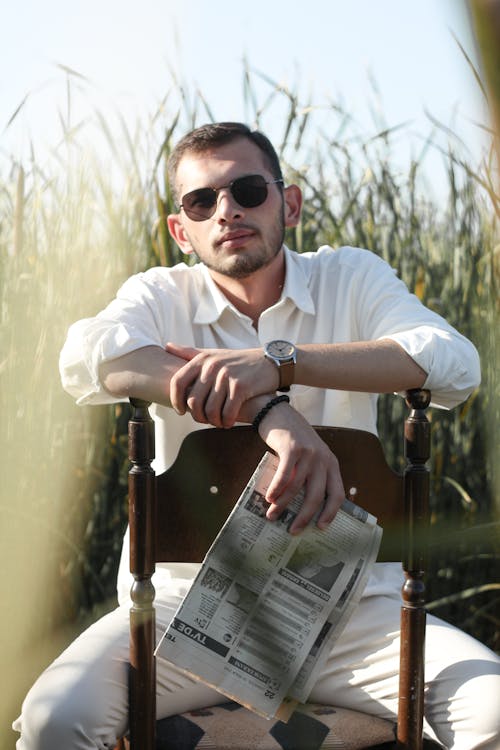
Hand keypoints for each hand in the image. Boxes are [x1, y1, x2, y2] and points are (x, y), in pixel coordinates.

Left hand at [166, 343, 278, 427]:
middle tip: (206, 421)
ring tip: (219, 422)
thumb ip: (189, 352)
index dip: (176, 400)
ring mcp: (226, 376)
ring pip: (210, 410)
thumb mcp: (214, 353)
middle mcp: (212, 366)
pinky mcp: (240, 387)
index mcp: (202, 359)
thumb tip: (166, 346)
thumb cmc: (238, 361)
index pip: (177, 382)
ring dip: (214, 421)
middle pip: (194, 401)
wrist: (270, 362)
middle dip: (198, 416)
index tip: (182, 411)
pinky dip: (227, 421)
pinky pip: (227, 412)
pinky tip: (230, 422)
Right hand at [255, 400, 344, 533]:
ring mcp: (308, 453)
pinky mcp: (292, 448)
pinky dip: (277, 489)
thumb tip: (302, 507)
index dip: (330, 513)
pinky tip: (270, 498)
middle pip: (317, 495)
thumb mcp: (309, 455)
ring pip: (297, 487)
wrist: (278, 413)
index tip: (320, 527)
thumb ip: (310, 474)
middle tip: (293, 530)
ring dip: (283, 505)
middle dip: (305, 517)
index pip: (337, 493)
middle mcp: (323, 459)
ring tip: (272, 516)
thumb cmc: (292, 439)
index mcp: (330, 463)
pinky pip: (285, 475)